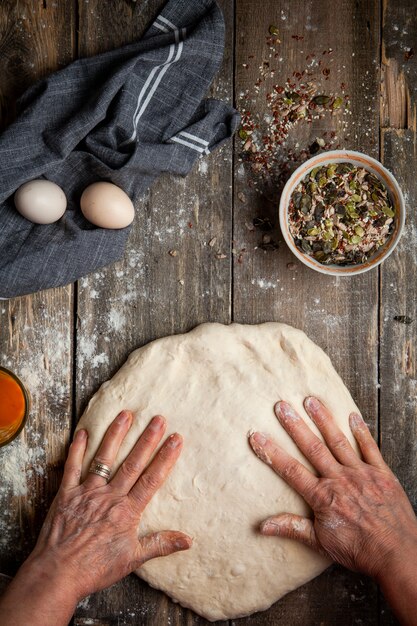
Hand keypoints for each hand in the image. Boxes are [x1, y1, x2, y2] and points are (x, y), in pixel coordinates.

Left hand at [0, 411, 190, 625]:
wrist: (58, 574)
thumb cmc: (96, 568)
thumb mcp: (133, 559)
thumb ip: (160, 544)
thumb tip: (189, 540)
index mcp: (127, 511)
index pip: (152, 479)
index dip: (165, 458)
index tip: (176, 439)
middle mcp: (109, 497)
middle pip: (133, 463)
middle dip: (147, 439)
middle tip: (158, 418)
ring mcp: (87, 492)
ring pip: (104, 458)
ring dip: (115, 435)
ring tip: (125, 414)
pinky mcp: (66, 494)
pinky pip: (72, 467)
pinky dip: (77, 449)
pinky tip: (83, 432)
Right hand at [249, 397, 416, 579]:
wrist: (398, 555)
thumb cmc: (359, 551)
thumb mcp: (320, 543)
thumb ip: (292, 528)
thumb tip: (262, 526)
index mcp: (322, 496)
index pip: (290, 470)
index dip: (271, 452)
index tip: (256, 436)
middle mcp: (340, 480)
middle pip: (312, 448)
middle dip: (295, 426)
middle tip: (282, 406)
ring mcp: (361, 474)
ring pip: (338, 442)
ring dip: (323, 420)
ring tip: (311, 400)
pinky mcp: (382, 474)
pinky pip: (371, 448)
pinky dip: (362, 432)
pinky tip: (354, 416)